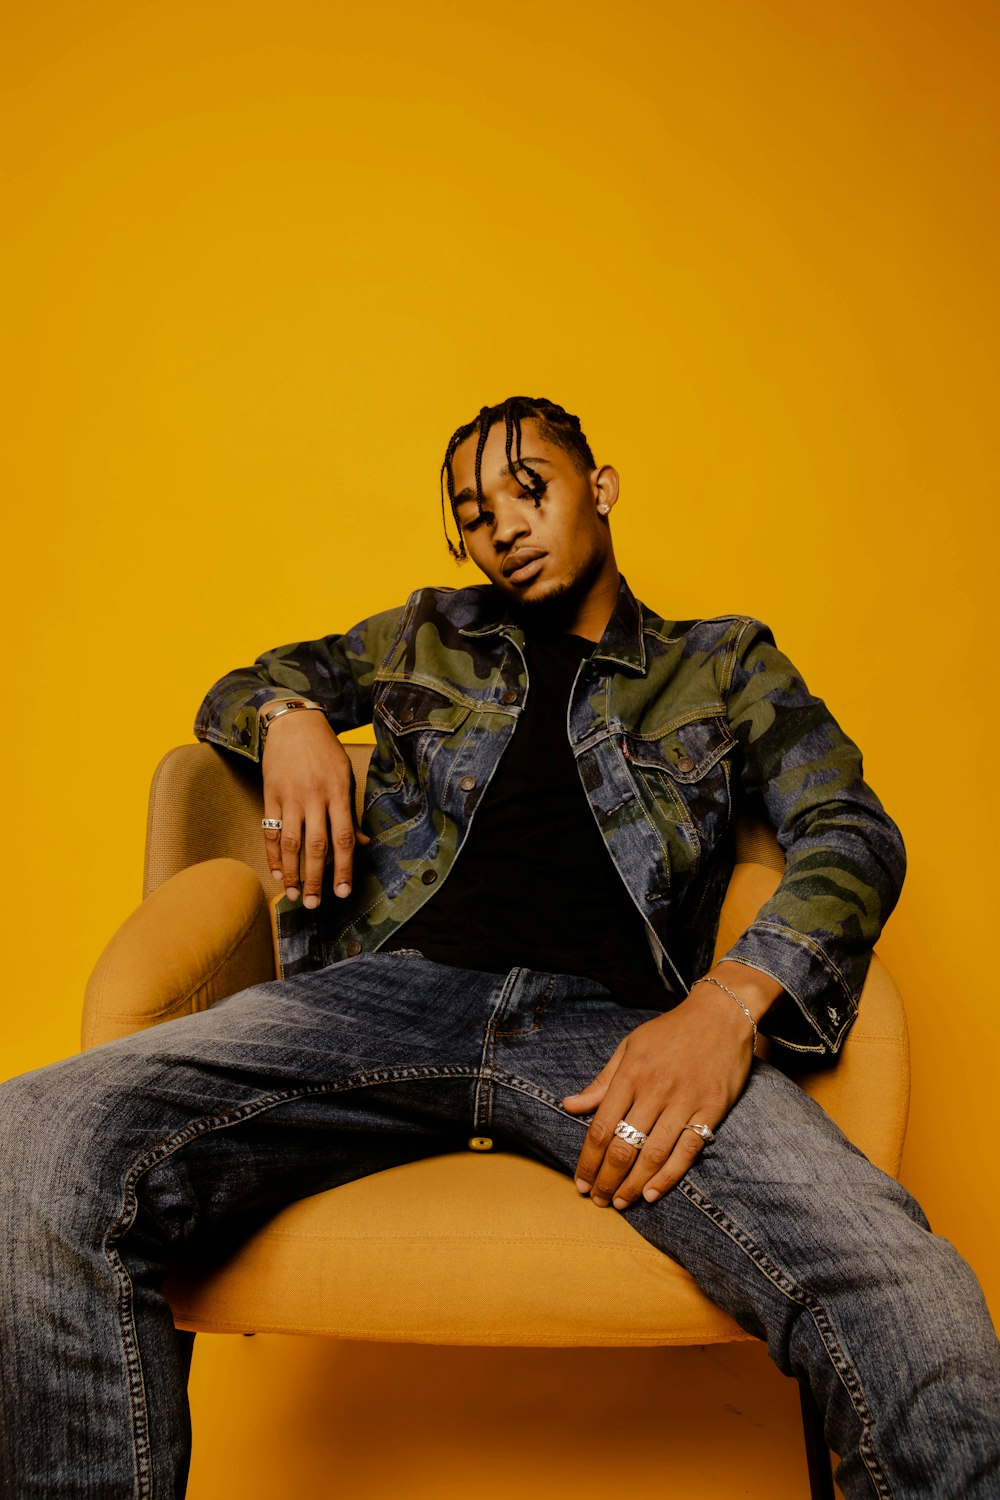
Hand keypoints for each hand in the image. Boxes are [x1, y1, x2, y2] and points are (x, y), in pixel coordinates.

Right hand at [261, 710, 369, 907]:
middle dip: (315, 878)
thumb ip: (350, 814)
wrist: (293, 724)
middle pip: (315, 845)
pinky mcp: (270, 795)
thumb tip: (364, 845)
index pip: (343, 838)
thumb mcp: (345, 777)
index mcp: (338, 792)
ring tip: (292, 895)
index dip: (343, 868)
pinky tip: (276, 872)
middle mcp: (314, 796)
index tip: (343, 892)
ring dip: (291, 872)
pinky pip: (270, 830)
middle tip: (314, 904)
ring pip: (290, 842)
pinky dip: (272, 854)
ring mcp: (290, 797)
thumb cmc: (325, 752)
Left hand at [562, 972, 770, 1208]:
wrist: (721, 1014)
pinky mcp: (711, 1110)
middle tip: (599, 1200)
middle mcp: (655, 1090)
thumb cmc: (670, 1031)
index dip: (588, 1160)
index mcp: (631, 1074)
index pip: (602, 1126)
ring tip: (621, 1202)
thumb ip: (602, 1080)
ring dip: (634, 1184)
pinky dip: (669, 1176)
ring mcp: (684, 1101)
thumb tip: (569, 1105)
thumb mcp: (630, 1046)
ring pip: (653, 1153)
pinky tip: (652, 1193)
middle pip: (624, 1146)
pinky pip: (687, 1150)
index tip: (581, 1182)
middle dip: (607, 1179)